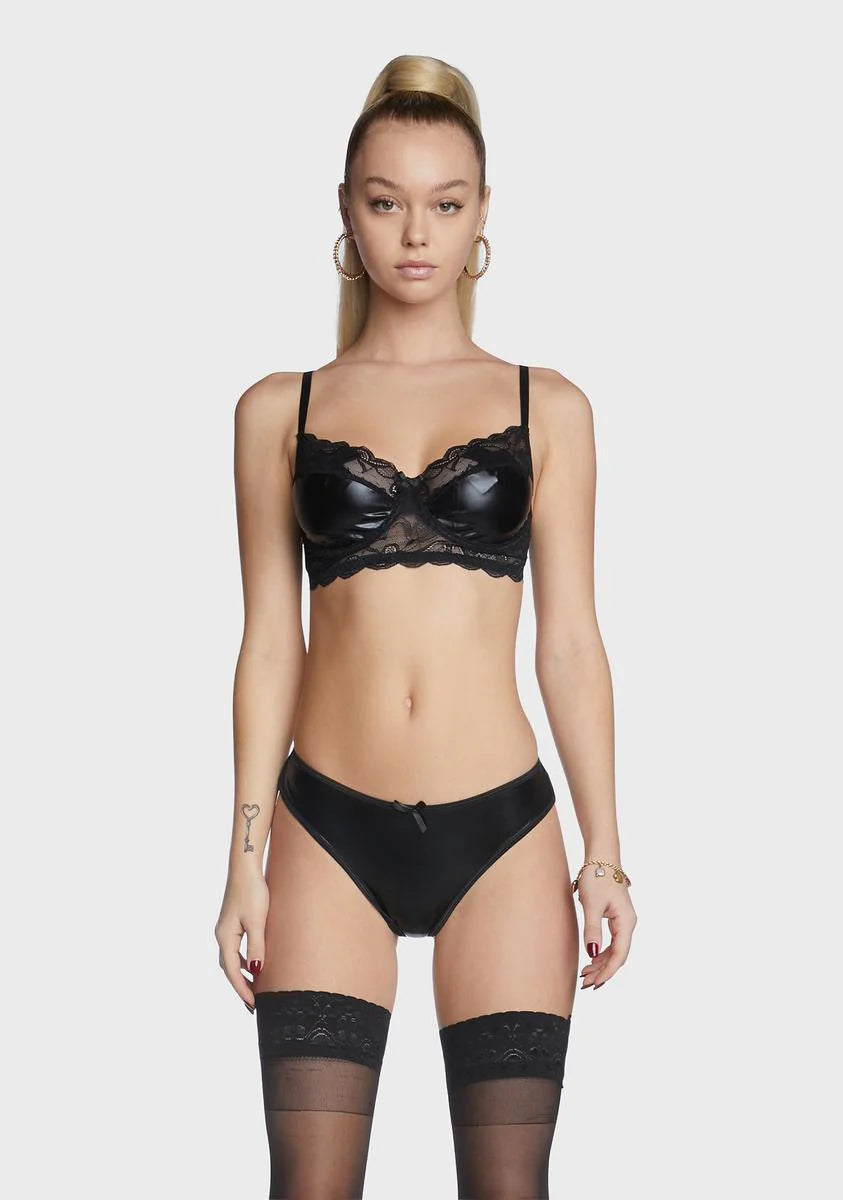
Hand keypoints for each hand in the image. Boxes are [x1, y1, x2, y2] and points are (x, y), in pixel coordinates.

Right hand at [214, 870, 269, 1008]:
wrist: (245, 868)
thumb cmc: (252, 891)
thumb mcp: (257, 921)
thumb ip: (257, 947)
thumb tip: (256, 972)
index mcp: (225, 937)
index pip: (233, 972)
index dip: (242, 990)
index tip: (253, 1005)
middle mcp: (222, 935)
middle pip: (229, 969)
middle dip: (240, 987)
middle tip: (253, 1004)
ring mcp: (226, 929)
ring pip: (232, 960)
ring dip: (241, 975)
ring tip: (255, 989)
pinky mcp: (233, 923)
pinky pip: (236, 949)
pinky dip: (243, 962)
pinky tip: (254, 964)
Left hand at [577, 872, 636, 989]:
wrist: (601, 857)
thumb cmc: (597, 877)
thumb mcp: (591, 905)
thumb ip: (592, 930)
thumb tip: (592, 954)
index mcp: (626, 922)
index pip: (619, 954)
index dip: (608, 971)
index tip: (595, 983)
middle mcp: (627, 924)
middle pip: (617, 955)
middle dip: (602, 971)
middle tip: (586, 984)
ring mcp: (622, 921)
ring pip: (614, 949)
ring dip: (600, 963)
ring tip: (585, 975)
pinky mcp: (615, 917)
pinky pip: (611, 941)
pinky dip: (600, 951)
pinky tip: (590, 959)